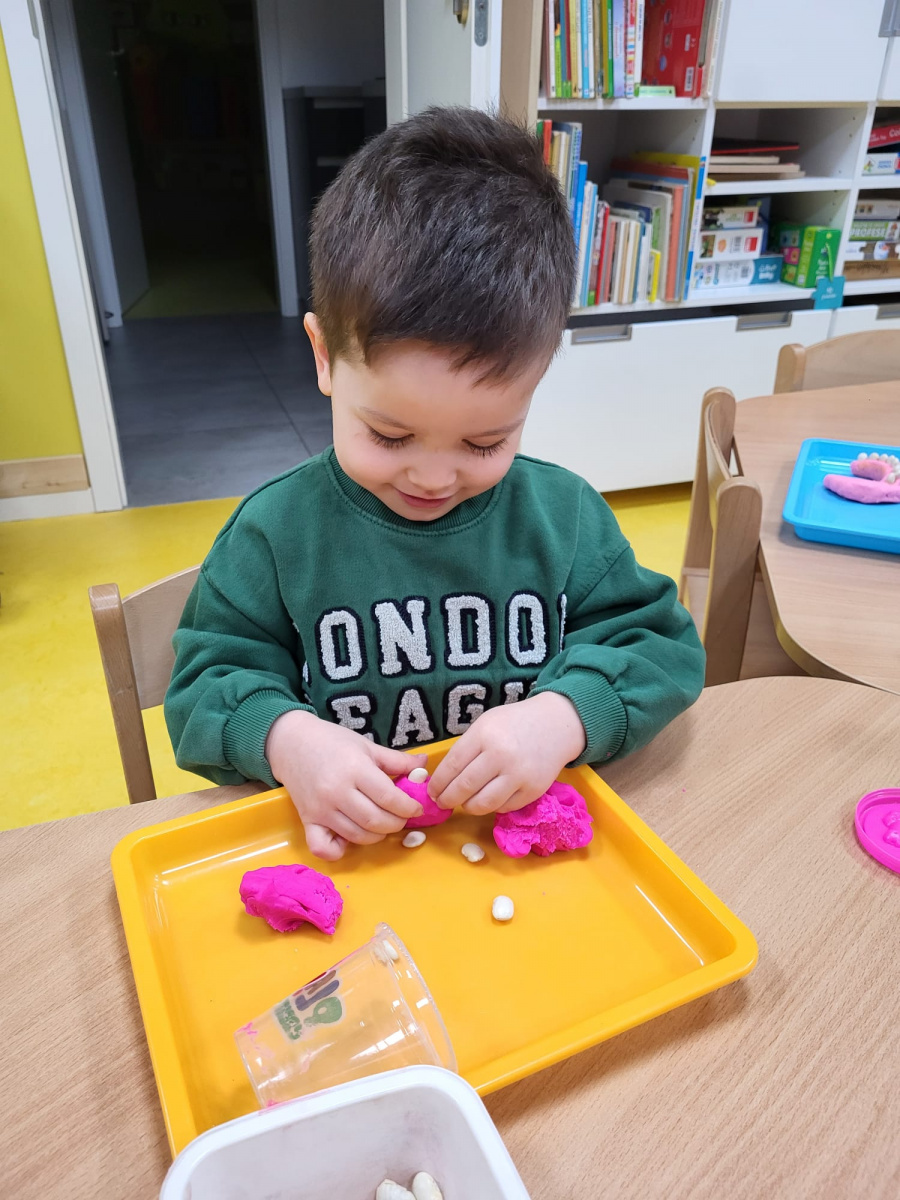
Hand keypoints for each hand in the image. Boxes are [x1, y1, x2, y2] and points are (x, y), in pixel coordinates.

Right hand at [266, 711, 425, 860]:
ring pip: (357, 836)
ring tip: (382, 824)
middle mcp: (337, 792)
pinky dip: (339, 850)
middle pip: (376, 821)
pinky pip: (323, 848)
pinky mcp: (307, 821)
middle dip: (396, 823)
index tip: (416, 808)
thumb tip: (425, 766)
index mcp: (355, 769)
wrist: (291, 742)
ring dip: (376, 836)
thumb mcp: (367, 746)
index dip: (408, 807)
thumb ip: (397, 760)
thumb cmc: (332, 742)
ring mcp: (321, 809)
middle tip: (400, 817)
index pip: (389, 798)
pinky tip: (349, 838)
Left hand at [427, 692, 585, 815]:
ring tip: (465, 803)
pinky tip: (488, 798)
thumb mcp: (486, 723)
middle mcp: (501, 755)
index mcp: (485, 734)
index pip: (452, 765)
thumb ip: (467, 747)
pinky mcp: (533, 790)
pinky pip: (503, 807)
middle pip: (464, 787)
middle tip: (443, 802)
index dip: (438, 783)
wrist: (556, 725)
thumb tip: (443, 778)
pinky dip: (492, 806)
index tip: (433, 791)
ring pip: (482, 803)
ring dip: (468, 807)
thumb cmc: (515, 723)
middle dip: (448, 799)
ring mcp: (519, 775)